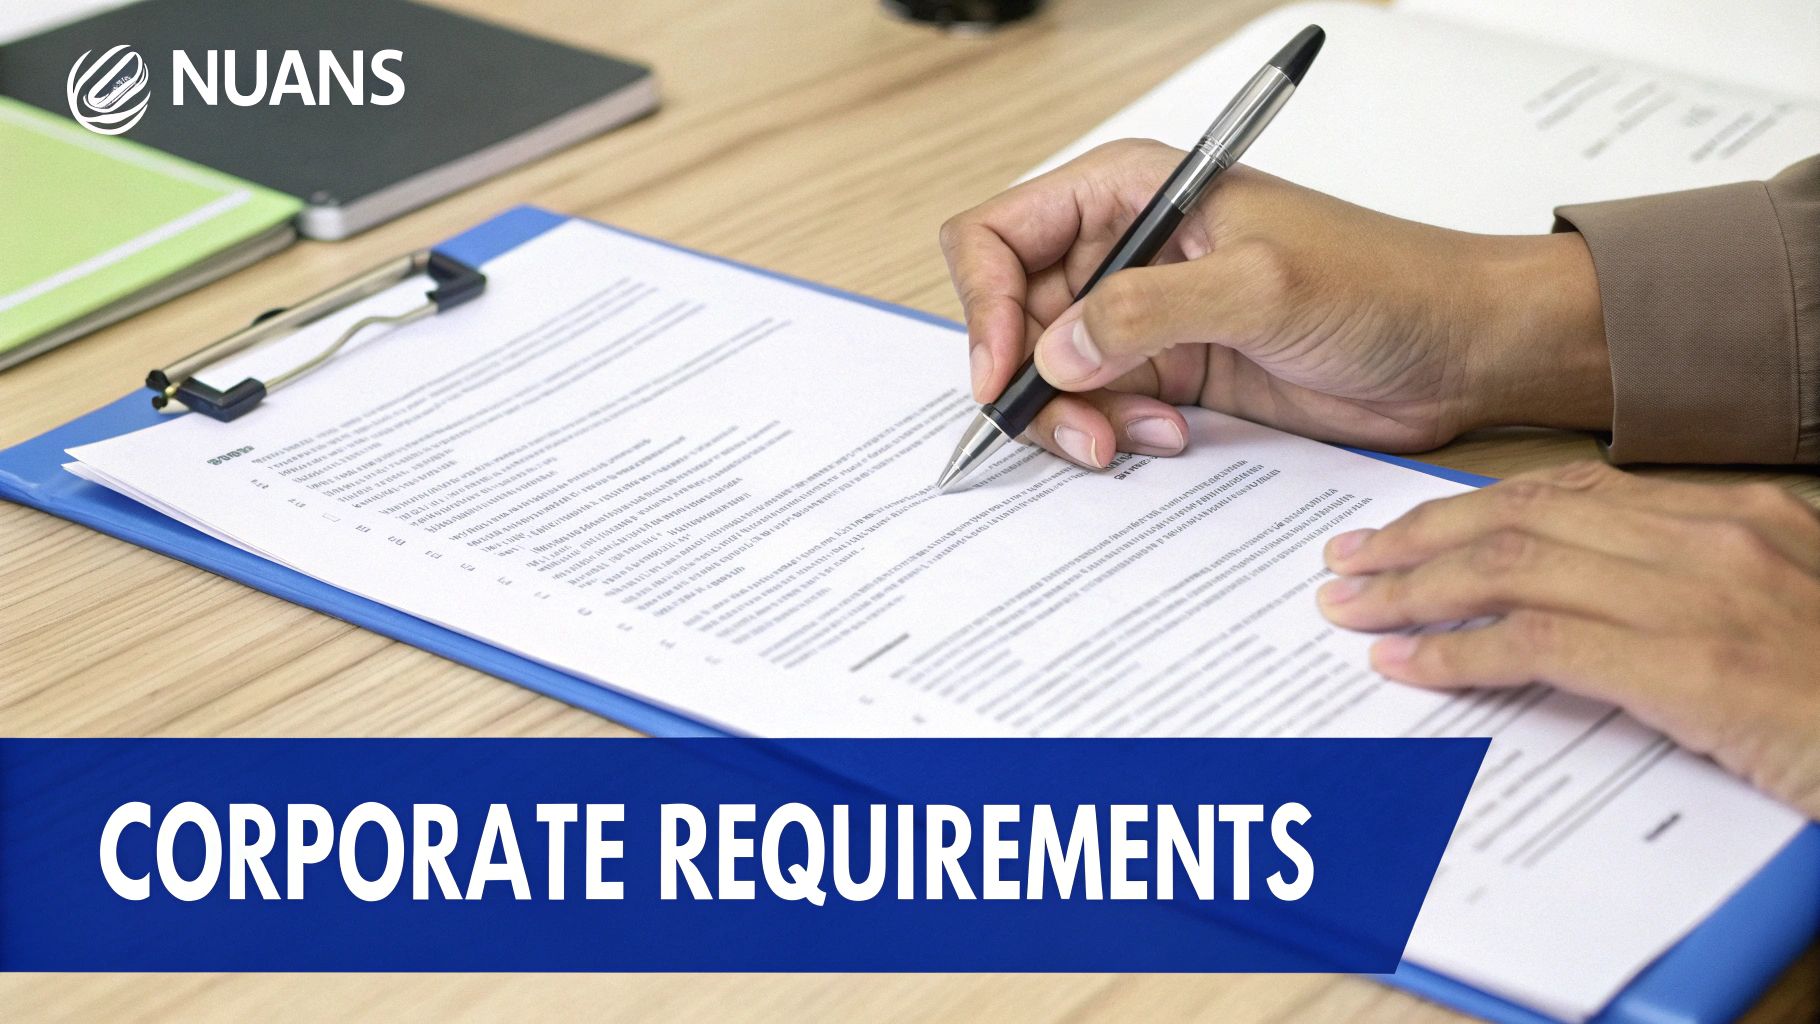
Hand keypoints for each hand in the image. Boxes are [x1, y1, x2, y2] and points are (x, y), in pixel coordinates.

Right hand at [939, 139, 1610, 467]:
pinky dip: (1113, 436)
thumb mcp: (1261, 286)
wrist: (1456, 350)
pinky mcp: (1169, 372)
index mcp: (1132, 192)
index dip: (985, 304)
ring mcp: (1143, 316)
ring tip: (1132, 438)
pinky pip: (1098, 410)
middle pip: (1014, 316)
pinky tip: (1167, 437)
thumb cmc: (1384, 284)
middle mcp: (1124, 250)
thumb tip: (1054, 349)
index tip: (1004, 372)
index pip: (999, 234)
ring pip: (1049, 375)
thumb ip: (1146, 310)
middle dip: (1031, 381)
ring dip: (1075, 418)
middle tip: (1080, 429)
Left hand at [1318, 460, 1819, 818]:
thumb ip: (1689, 591)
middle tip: (1349, 560)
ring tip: (1351, 606)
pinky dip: (1459, 650)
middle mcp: (1711, 537)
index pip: (1570, 491)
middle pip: (1525, 515)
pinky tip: (1407, 664)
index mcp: (1736, 515)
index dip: (1473, 506)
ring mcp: (1700, 595)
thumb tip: (1589, 600)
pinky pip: (1538, 642)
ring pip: (1514, 565)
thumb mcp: (1778, 614)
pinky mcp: (1687, 665)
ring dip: (1416, 587)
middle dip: (1421, 537)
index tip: (1406, 527)